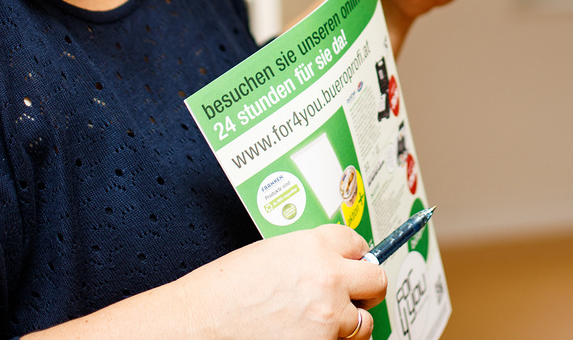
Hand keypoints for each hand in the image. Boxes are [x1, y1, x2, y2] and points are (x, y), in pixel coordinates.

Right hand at [24, 225, 384, 339]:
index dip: (351, 256)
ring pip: (365, 322)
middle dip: (363, 288)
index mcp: (313, 247)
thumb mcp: (269, 255)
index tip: (350, 263)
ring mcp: (329, 318)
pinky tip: (308, 337)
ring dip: (348, 323)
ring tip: (319, 324)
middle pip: (376, 280)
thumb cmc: (221, 294)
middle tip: (350, 296)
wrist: (196, 327)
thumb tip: (330, 264)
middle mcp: (328, 279)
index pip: (357, 243)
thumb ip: (306, 255)